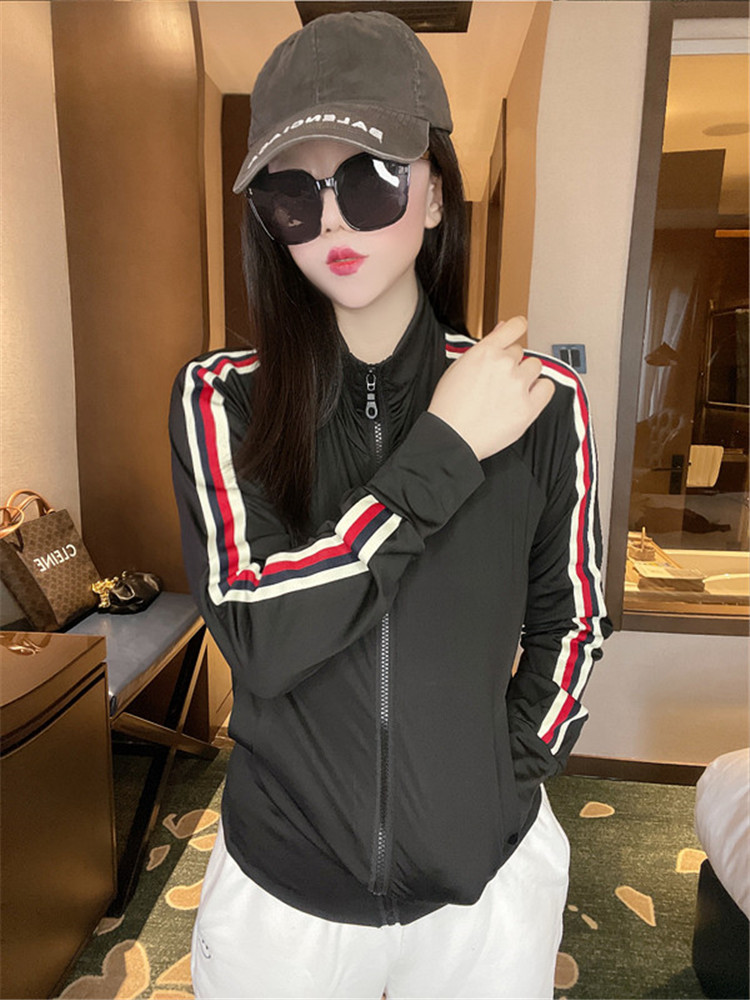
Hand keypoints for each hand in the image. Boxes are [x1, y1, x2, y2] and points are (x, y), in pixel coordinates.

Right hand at [428, 316, 554, 460]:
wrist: (452, 438)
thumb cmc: (449, 407)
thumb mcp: (459, 367)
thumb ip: (486, 346)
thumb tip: (503, 328)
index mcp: (485, 352)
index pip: (515, 326)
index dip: (517, 329)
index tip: (517, 334)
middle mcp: (504, 364)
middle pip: (521, 352)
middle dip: (511, 363)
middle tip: (498, 380)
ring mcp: (518, 385)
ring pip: (535, 367)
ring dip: (526, 376)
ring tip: (509, 391)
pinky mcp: (528, 407)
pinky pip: (547, 388)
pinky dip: (540, 390)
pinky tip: (526, 397)